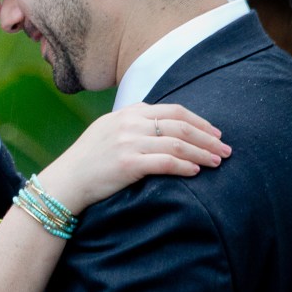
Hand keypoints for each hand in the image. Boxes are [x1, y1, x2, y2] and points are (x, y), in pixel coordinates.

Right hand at [37, 102, 230, 213]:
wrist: (65, 181)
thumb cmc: (88, 160)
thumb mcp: (107, 130)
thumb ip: (132, 123)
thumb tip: (160, 125)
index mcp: (128, 113)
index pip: (173, 110)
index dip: (199, 121)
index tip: (215, 133)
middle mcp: (129, 123)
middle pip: (180, 125)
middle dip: (207, 137)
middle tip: (226, 149)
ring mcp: (128, 142)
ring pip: (177, 143)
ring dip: (202, 153)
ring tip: (217, 162)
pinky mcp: (128, 164)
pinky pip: (165, 163)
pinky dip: (184, 166)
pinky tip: (196, 171)